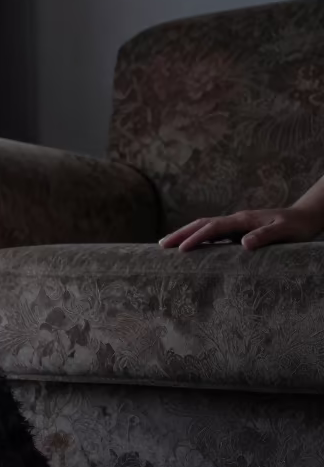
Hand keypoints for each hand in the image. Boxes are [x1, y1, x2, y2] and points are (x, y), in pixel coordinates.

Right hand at [159, 207, 323, 251]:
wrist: (305, 217)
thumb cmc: (296, 226)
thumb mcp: (284, 232)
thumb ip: (264, 237)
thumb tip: (243, 245)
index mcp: (242, 220)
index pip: (213, 228)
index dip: (196, 238)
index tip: (181, 249)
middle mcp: (235, 220)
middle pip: (201, 224)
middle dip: (180, 233)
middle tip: (161, 245)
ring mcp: (235, 224)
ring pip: (204, 227)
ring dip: (185, 234)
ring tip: (167, 245)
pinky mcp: (237, 229)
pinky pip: (211, 232)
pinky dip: (197, 237)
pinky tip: (190, 246)